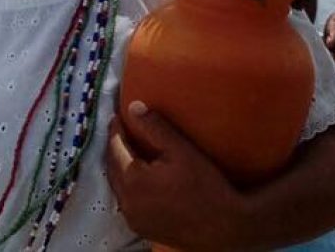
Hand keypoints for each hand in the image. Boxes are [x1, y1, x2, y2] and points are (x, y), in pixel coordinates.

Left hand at [106, 102, 244, 249]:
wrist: (223, 226)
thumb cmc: (205, 185)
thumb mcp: (182, 150)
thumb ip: (155, 127)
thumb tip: (133, 107)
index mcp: (133, 179)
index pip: (115, 148)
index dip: (115, 129)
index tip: (117, 115)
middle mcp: (127, 201)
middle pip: (112, 168)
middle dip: (114, 147)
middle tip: (120, 130)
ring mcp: (133, 218)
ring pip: (118, 186)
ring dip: (119, 168)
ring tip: (126, 151)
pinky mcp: (142, 228)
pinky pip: (127, 202)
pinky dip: (128, 187)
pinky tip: (138, 179)